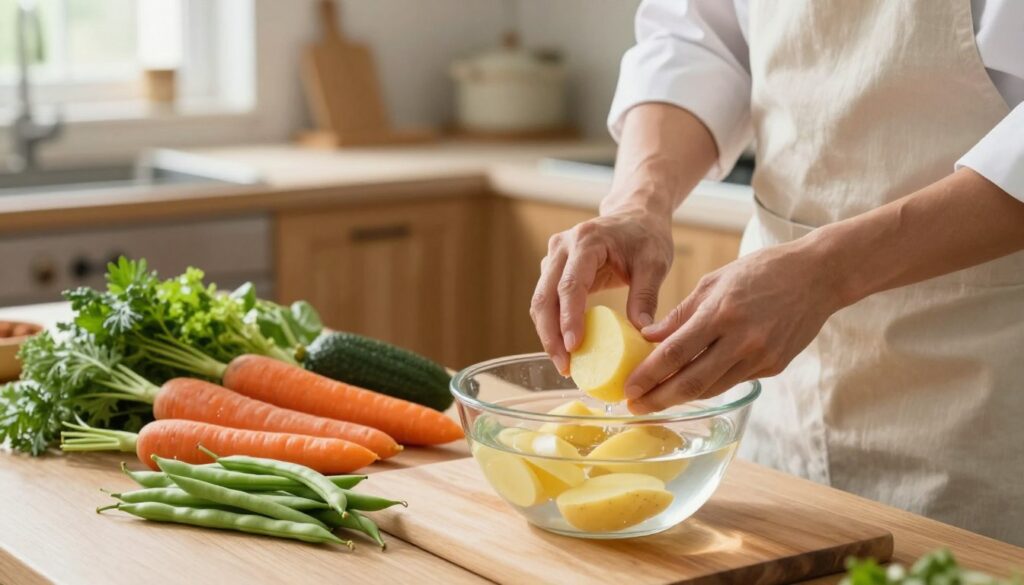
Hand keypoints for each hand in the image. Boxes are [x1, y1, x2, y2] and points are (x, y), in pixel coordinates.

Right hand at [530, 209, 673, 374]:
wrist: (635, 215)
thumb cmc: (646, 237)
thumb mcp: (655, 263)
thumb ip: (646, 296)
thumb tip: (642, 333)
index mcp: (587, 241)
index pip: (570, 285)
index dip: (569, 318)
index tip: (574, 347)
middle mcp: (562, 247)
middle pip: (545, 296)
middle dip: (550, 335)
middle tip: (564, 366)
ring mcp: (554, 257)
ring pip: (540, 301)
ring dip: (547, 334)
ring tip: (564, 363)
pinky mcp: (553, 269)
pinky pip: (546, 301)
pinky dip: (551, 325)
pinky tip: (565, 347)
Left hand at [624, 236, 844, 413]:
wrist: (817, 277)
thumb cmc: (760, 272)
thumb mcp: (714, 281)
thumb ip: (680, 314)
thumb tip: (648, 337)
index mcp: (722, 313)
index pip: (675, 353)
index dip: (648, 375)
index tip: (628, 388)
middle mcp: (742, 340)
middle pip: (691, 382)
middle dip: (658, 399)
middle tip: (635, 406)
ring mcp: (760, 357)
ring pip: (712, 388)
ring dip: (681, 398)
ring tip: (655, 400)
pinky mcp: (773, 367)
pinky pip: (732, 382)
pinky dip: (708, 386)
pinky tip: (689, 386)